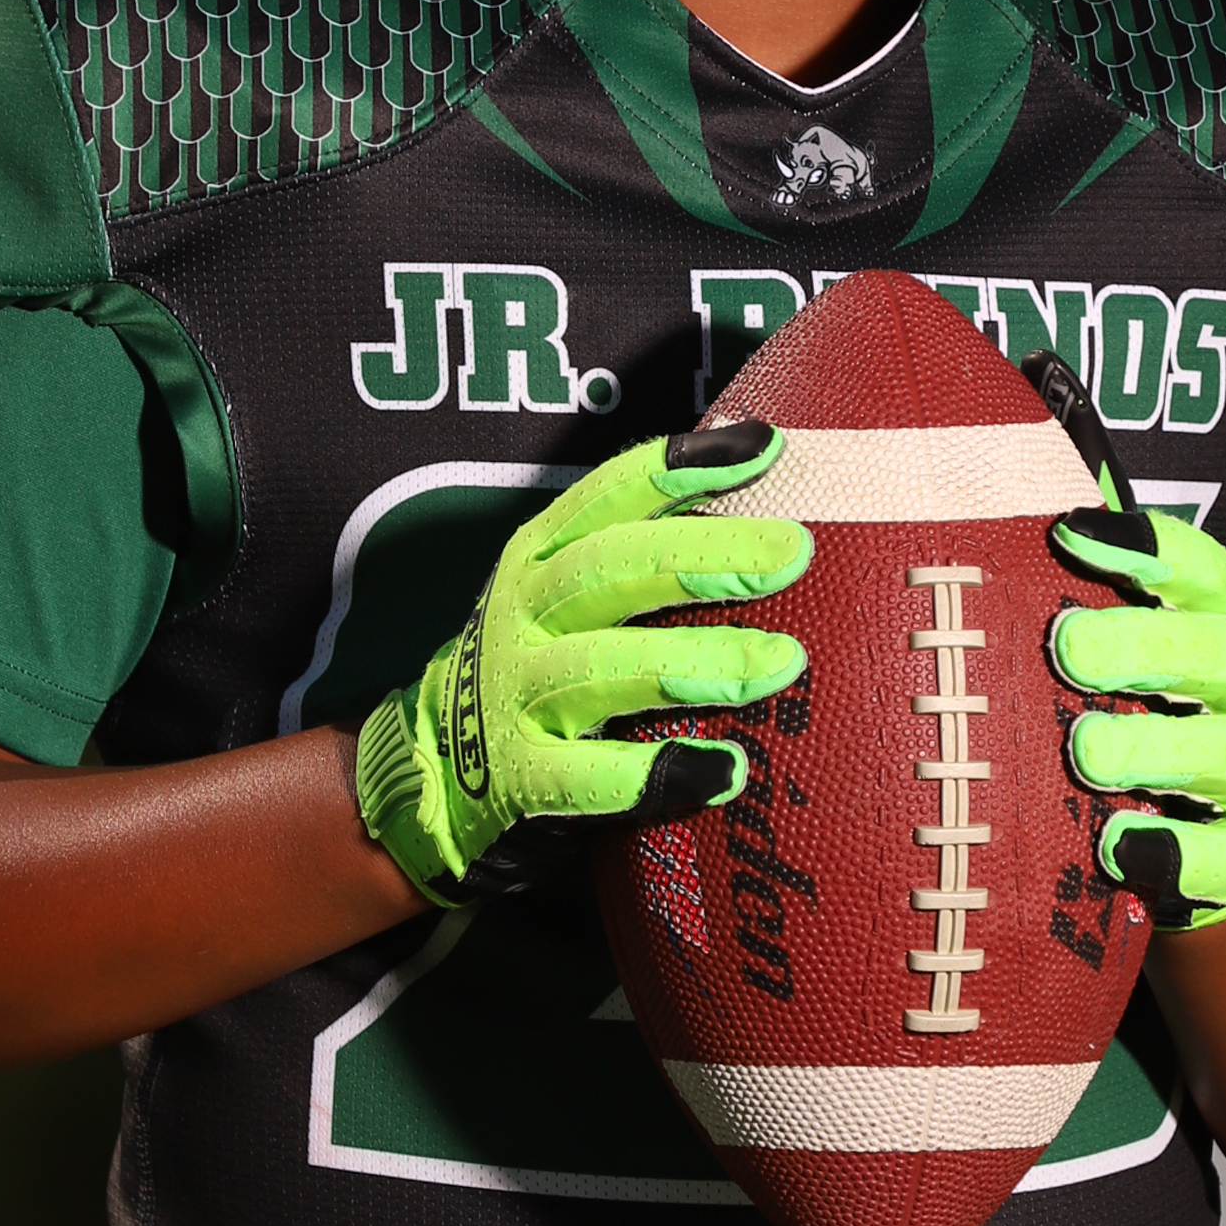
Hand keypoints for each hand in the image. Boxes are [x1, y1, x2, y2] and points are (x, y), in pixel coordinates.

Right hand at [354, 421, 809, 905]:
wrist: (433, 773)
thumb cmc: (537, 666)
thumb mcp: (566, 593)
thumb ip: (643, 554)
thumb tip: (761, 480)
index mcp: (541, 556)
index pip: (609, 494)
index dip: (681, 466)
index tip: (761, 448)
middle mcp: (524, 613)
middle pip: (611, 567)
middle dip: (703, 555)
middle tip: (792, 552)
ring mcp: (516, 693)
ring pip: (604, 665)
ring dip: (697, 661)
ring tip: (782, 661)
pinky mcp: (521, 777)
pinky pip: (590, 777)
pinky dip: (658, 775)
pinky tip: (726, 772)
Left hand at [1048, 506, 1225, 931]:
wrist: (1198, 828)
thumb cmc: (1136, 701)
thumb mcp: (1118, 629)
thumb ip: (1084, 561)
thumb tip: (1023, 457)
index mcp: (1222, 619)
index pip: (1202, 569)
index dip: (1146, 546)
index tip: (1068, 532)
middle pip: (1224, 654)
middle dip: (1148, 646)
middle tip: (1068, 649)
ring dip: (1156, 749)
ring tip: (1084, 750)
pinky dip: (1177, 855)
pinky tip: (1117, 845)